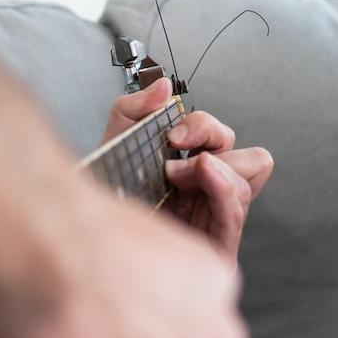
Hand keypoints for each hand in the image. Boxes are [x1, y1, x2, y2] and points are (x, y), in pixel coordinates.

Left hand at [107, 78, 274, 260]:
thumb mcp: (114, 145)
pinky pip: (235, 212)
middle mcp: (211, 196)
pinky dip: (224, 185)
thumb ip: (136, 107)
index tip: (173, 133)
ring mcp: (215, 222)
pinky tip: (202, 174)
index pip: (228, 141)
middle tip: (174, 158)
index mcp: (196, 174)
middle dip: (214, 143)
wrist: (84, 242)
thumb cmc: (104, 200)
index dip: (205, 128)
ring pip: (251, 179)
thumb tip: (164, 87)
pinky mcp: (214, 250)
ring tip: (175, 178)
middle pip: (253, 157)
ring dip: (214, 168)